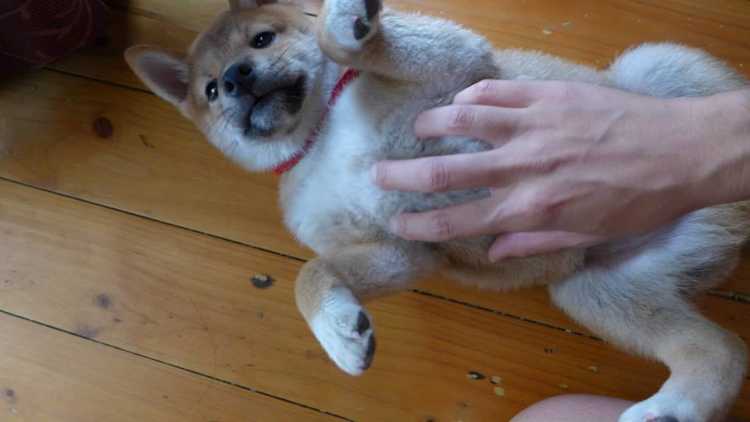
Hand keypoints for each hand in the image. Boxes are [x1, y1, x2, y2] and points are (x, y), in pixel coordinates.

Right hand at [373, 80, 735, 260]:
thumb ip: (534, 243)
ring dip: (430, 126)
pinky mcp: (547, 96)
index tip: (397, 221)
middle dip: (402, 176)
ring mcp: (532, 127)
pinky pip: (494, 92)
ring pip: (462, 121)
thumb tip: (492, 250)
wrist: (682, 151)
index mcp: (531, 209)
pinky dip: (470, 98)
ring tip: (417, 130)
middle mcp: (523, 168)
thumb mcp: (589, 237)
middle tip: (377, 174)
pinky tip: (462, 103)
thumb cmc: (638, 201)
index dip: (420, 223)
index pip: (458, 220)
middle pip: (445, 172)